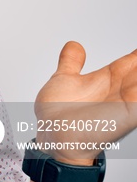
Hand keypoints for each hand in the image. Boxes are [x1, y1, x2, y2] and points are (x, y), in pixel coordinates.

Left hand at [34, 41, 136, 163]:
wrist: (53, 136)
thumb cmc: (57, 114)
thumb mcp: (64, 79)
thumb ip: (71, 62)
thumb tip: (74, 45)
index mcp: (108, 79)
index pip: (131, 61)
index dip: (136, 55)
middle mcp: (119, 90)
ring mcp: (125, 102)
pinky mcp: (128, 115)